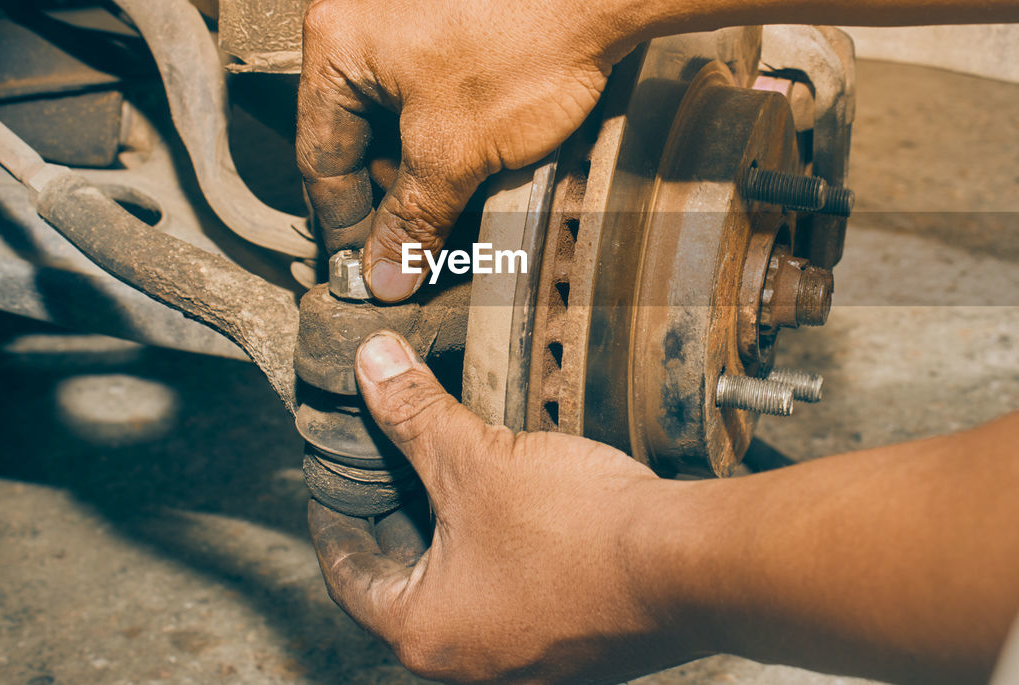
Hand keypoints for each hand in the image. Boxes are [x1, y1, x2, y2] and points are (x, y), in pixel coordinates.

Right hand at [298, 0, 628, 301]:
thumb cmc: (532, 37)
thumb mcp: (457, 152)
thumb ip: (413, 218)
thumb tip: (387, 270)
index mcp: (336, 38)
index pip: (320, 154)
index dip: (344, 222)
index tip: (367, 263)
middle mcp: (363, 3)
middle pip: (359, 125)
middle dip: (392, 185)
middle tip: (421, 235)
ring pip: (399, 98)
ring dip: (424, 152)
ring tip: (463, 189)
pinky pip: (434, 66)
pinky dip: (450, 112)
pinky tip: (486, 140)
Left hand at [307, 331, 696, 682]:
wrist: (689, 567)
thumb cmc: (579, 533)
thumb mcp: (477, 460)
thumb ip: (415, 414)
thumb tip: (371, 364)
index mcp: (425, 633)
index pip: (350, 576)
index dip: (333, 520)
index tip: (329, 489)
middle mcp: (468, 663)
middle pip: (406, 584)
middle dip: (395, 519)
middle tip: (387, 468)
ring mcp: (525, 662)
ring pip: (463, 590)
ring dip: (451, 537)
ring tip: (452, 476)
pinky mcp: (573, 648)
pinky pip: (513, 596)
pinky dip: (499, 554)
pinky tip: (516, 507)